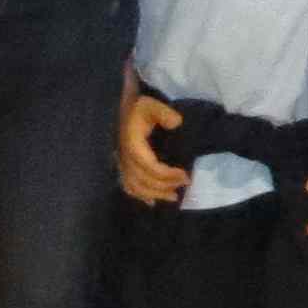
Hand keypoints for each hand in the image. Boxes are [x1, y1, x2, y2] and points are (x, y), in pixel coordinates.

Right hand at [115, 90, 187, 205]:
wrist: (122, 109)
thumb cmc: (139, 108)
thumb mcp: (152, 105)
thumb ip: (164, 113)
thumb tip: (176, 123)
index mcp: (133, 146)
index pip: (150, 167)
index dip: (168, 175)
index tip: (185, 175)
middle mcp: (125, 158)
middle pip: (144, 180)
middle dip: (165, 185)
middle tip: (185, 184)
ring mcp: (122, 164)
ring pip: (136, 187)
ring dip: (155, 194)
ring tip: (173, 197)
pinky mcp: (122, 166)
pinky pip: (127, 185)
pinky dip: (139, 195)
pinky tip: (151, 202)